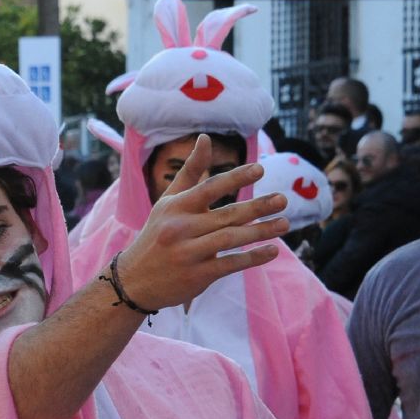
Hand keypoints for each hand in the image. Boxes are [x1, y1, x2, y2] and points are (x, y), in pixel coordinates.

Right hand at [117, 135, 287, 311]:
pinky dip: (253, 258)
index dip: (236, 177)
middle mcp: (181, 228)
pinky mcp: (197, 276)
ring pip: (232, 239)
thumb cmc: (157, 235)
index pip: (210, 188)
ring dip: (261, 232)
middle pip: (227, 215)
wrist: (135, 280)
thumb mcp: (168, 202)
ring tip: (284, 223)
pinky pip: (231, 264)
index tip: (260, 169)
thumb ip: (191, 171)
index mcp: (176, 207)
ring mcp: (189, 253)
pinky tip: (272, 250)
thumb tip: (206, 137)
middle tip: (283, 200)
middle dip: (258, 207)